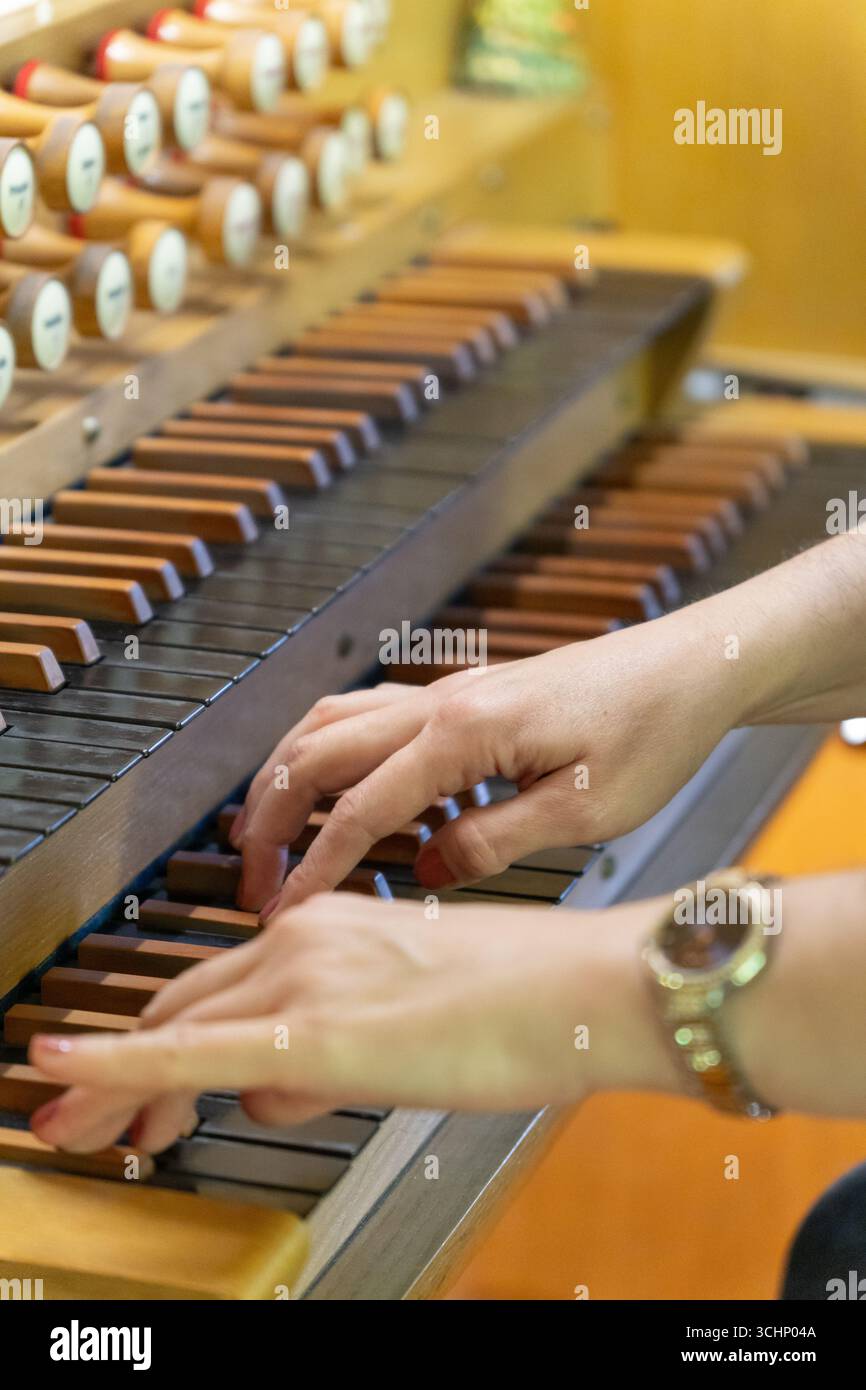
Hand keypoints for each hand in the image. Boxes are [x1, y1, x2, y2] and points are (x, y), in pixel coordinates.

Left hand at [28, 892, 677, 1154]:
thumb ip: (335, 1036)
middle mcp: (302, 935)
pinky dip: (116, 1067)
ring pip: (176, 1032)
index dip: (157, 1038)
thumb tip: (278, 1081)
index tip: (127, 1079)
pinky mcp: (314, 1029)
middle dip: (121, 1069)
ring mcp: (305, 975)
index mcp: (326, 922)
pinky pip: (187, 1054)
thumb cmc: (526, 999)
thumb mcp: (408, 1016)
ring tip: (91, 1132)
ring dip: (120, 1087)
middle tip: (88, 1120)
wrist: (586, 988)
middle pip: (179, 1005)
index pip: (216, 985)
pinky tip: (70, 1081)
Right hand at [234, 613, 749, 914]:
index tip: (281, 913)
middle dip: (270, 818)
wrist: (693, 666)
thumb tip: (424, 871)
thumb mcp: (583, 812)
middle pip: (316, 753)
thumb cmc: (652, 731)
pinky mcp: (465, 697)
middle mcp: (440, 703)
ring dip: (290, 778)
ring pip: (331, 723)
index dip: (314, 866)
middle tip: (253, 881)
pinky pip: (370, 720)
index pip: (360, 809)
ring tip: (272, 838)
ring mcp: (448, 694)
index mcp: (462, 732)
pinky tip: (354, 804)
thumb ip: (492, 842)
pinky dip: (336, 760)